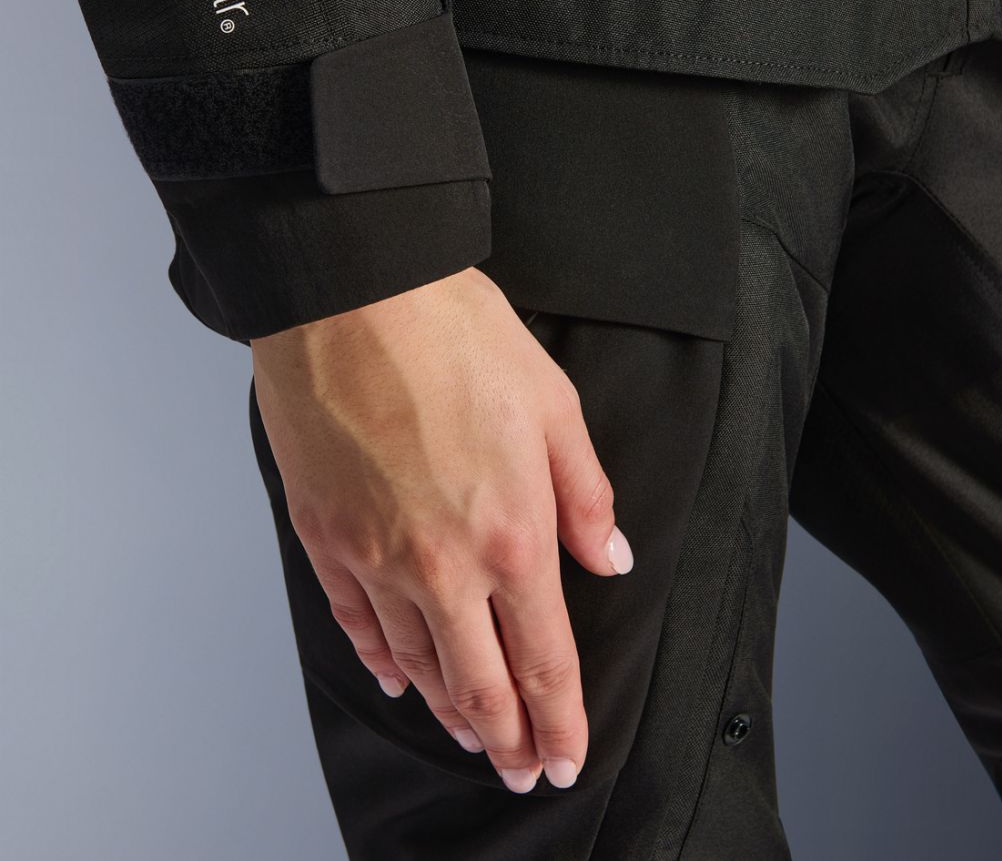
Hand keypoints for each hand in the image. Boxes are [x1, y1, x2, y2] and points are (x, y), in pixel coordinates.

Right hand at [249, 265, 632, 791]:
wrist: (352, 295)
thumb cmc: (453, 333)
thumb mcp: (552, 404)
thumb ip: (585, 494)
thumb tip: (610, 557)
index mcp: (512, 535)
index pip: (545, 660)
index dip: (561, 721)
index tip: (567, 757)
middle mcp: (441, 566)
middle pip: (479, 683)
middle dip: (508, 740)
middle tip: (523, 772)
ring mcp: (374, 557)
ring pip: (417, 662)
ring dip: (450, 710)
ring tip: (473, 737)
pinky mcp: (324, 534)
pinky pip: (355, 622)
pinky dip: (380, 660)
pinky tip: (398, 678)